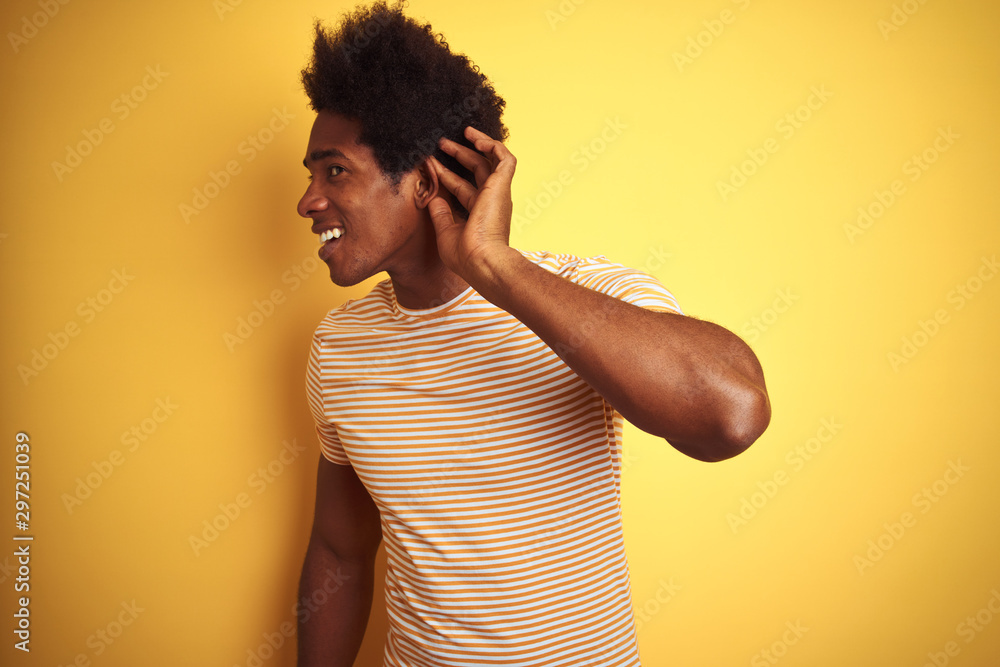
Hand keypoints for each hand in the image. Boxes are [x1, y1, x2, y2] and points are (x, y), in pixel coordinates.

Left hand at [427, 126, 518, 281]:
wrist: (481, 261)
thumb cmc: (465, 256)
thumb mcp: (445, 232)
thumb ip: (440, 213)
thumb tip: (433, 196)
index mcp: (478, 213)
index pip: (461, 187)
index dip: (445, 175)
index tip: (429, 164)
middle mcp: (490, 201)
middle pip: (476, 170)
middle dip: (459, 154)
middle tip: (441, 142)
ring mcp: (497, 192)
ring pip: (491, 160)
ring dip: (477, 144)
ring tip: (463, 131)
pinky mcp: (502, 185)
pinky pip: (505, 158)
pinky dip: (493, 145)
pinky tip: (476, 138)